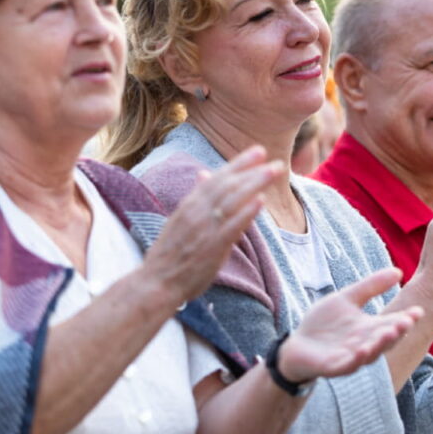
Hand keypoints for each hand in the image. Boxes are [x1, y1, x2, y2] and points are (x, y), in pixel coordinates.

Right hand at [141, 146, 281, 306]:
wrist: (157, 282)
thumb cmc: (170, 254)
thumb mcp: (180, 218)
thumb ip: (196, 197)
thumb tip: (204, 173)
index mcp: (190, 204)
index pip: (217, 177)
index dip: (239, 163)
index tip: (258, 151)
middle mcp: (197, 211)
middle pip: (228, 184)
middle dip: (252, 169)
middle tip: (276, 159)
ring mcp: (205, 228)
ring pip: (232, 199)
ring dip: (254, 183)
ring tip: (274, 171)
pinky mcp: (212, 246)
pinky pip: (232, 225)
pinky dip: (246, 211)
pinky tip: (261, 200)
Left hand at [277, 268, 423, 381]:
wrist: (296, 345)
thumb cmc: (324, 323)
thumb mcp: (347, 299)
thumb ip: (371, 287)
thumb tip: (399, 271)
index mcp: (370, 329)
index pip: (392, 324)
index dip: (406, 319)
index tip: (418, 310)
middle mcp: (365, 344)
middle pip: (385, 340)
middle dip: (396, 331)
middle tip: (406, 321)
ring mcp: (350, 357)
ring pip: (370, 354)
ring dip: (380, 344)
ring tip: (389, 332)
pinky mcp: (333, 367)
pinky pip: (347, 365)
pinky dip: (356, 359)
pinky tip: (362, 350)